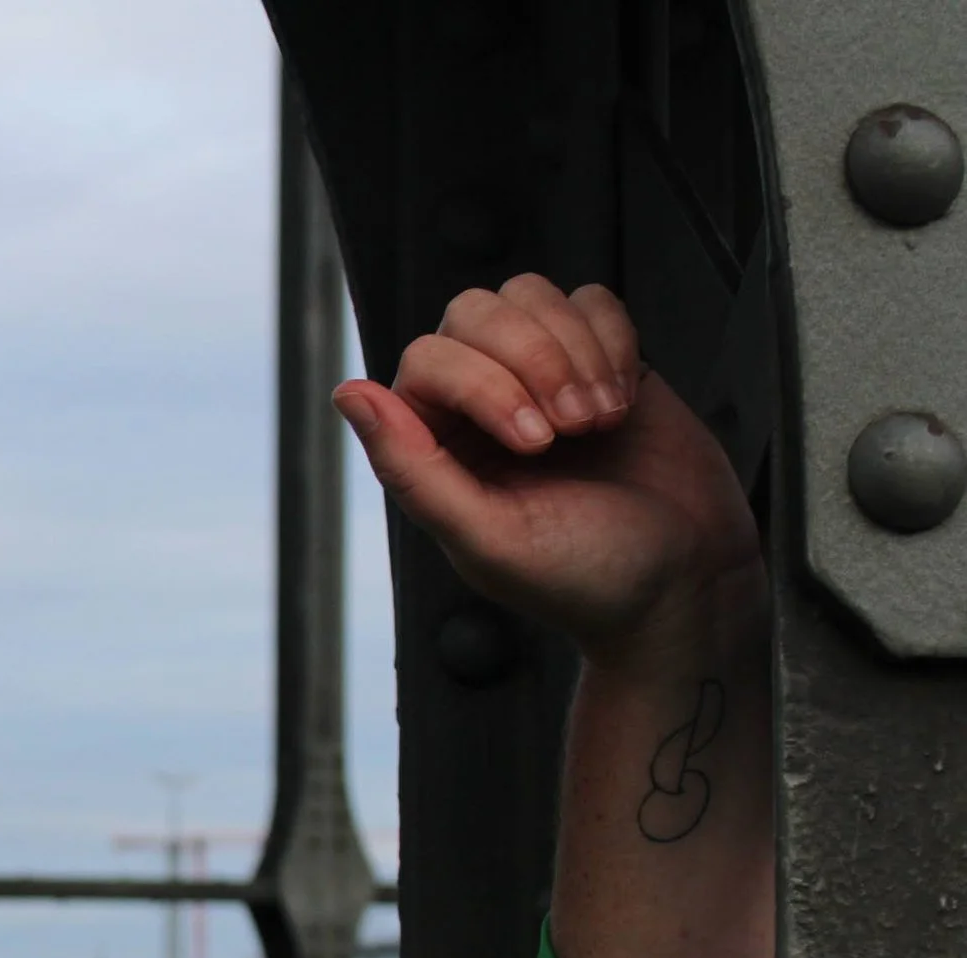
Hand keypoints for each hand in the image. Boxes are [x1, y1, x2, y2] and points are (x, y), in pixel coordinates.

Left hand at [333, 275, 762, 671]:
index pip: (428, 359)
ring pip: (529, 295)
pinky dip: (612, 339)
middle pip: (474, 312)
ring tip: (600, 422)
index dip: (484, 384)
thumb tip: (347, 394)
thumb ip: (411, 469)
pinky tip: (623, 399)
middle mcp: (479, 405)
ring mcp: (540, 376)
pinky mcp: (602, 360)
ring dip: (574, 350)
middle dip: (534, 359)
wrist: (688, 583)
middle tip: (574, 430)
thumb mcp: (487, 539)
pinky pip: (590, 301)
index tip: (537, 445)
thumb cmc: (587, 577)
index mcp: (436, 448)